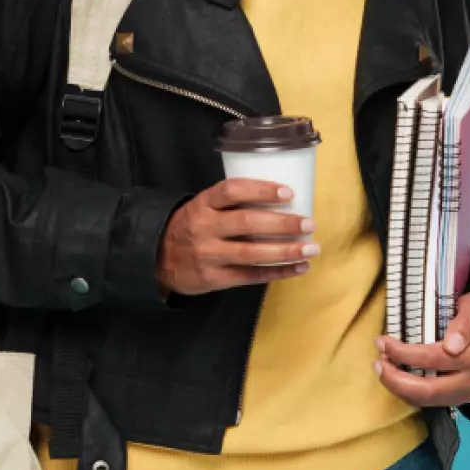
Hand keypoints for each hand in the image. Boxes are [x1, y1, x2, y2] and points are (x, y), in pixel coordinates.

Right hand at [157, 179, 317, 295]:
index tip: (288, 192)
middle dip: (282, 224)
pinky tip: (298, 267)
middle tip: (309, 223)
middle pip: (247, 223)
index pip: (232, 191)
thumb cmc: (191, 227)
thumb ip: (231, 203)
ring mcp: (209, 256)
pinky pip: (251, 276)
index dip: (261, 190)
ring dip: (286, 251)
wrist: (158, 260)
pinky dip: (278, 272)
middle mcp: (204, 228)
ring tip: (311, 248)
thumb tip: (281, 200)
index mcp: (203, 204)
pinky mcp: (214, 279)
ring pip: (252, 253)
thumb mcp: (202, 207)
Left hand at [372, 293, 469, 408]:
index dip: (404, 353)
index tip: (382, 341)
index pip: (434, 359)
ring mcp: (467, 393)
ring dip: (399, 388)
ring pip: (427, 401)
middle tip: (377, 362)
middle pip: (429, 390)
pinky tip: (395, 377)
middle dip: (396, 379)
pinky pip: (429, 402)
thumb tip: (451, 346)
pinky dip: (408, 393)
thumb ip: (464, 324)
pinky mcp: (459, 398)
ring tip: (382, 369)